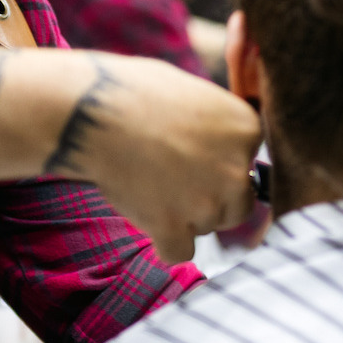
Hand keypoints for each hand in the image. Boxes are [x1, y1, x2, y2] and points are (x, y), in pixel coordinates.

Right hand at [47, 54, 260, 260]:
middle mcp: (237, 169)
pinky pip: (180, 252)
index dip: (221, 164)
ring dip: (186, 217)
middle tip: (175, 179)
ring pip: (208, 227)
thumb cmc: (135, 90)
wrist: (91, 113)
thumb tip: (228, 145)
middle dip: (213, 198)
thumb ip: (221, 124)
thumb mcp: (194, 92)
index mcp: (247, 129)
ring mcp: (208, 203)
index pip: (251, 164)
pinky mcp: (174, 228)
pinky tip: (149, 218)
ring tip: (151, 185)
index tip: (193, 155)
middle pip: (239, 204)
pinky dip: (165, 242)